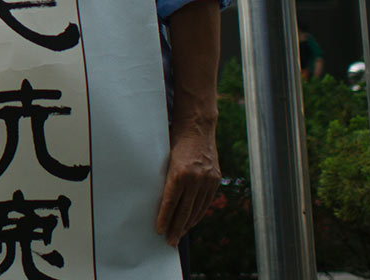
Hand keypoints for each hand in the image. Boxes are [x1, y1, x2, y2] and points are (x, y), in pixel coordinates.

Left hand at [155, 126, 220, 245]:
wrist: (197, 128)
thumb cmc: (173, 141)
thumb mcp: (163, 158)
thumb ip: (163, 177)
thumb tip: (155, 199)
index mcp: (179, 172)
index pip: (170, 202)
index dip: (164, 218)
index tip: (159, 230)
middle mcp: (195, 178)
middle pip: (184, 210)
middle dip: (176, 227)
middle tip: (169, 241)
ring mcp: (207, 179)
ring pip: (196, 209)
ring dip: (187, 224)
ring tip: (179, 236)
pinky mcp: (215, 179)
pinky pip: (206, 202)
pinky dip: (198, 214)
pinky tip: (191, 222)